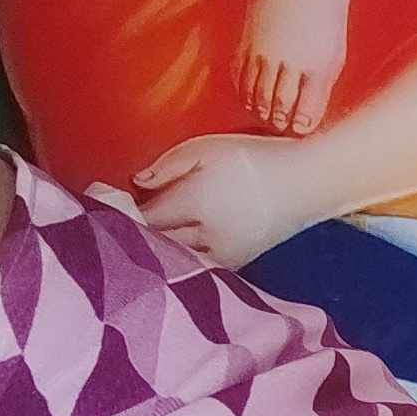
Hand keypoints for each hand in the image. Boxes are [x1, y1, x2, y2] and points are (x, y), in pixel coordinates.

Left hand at [134, 135, 317, 267]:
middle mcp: (207, 235)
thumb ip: (167, 166)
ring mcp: (224, 254)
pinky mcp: (237, 263)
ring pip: (178, 260)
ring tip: (145, 240)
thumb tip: (137, 183)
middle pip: (158, 242)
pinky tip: (175, 251)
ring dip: (159, 251)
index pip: (146, 216)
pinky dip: (183, 261)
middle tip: (119, 224)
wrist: (306, 184)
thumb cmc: (255, 158)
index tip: (110, 204)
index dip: (123, 212)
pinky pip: (200, 267)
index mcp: (195, 202)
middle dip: (138, 234)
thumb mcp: (206, 148)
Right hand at [234, 0, 355, 134]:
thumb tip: (308, 120)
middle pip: (278, 106)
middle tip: (279, 127)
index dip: (299, 126)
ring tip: (266, 116)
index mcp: (315, 71)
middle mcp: (288, 64)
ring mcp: (264, 54)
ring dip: (260, 110)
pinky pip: (240, 76)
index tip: (298, 130)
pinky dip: (244, 91)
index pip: (304, 112)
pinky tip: (249, 98)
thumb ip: (320, 91)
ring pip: (257, 94)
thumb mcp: (333, 61)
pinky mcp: (247, 44)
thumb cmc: (322, 25)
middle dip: (278, 121)